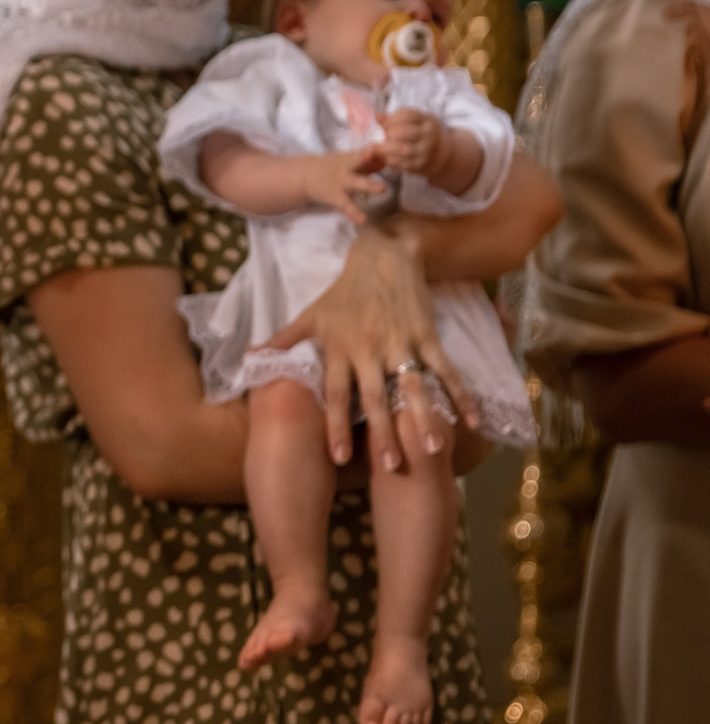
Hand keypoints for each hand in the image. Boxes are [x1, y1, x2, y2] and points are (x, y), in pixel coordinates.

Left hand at [259, 221, 472, 471]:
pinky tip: (472, 420)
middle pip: (373, 398)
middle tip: (390, 468)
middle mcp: (368, 351)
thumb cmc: (343, 292)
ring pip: (412, 387)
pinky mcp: (426, 335)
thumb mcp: (309, 316)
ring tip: (433, 449)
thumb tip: (251, 358)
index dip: (335, 426)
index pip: (334, 394)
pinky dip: (460, 394)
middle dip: (382, 434)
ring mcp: (400, 344)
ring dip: (424, 418)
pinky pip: (445, 369)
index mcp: (339, 350)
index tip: (339, 458)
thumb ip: (283, 341)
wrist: (382, 256)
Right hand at [298, 146, 392, 221]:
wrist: (306, 176)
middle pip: (360, 161)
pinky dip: (354, 213)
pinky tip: (363, 220)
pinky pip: (346, 206)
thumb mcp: (351, 160)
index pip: (370, 149)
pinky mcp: (335, 197)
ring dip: (370, 185)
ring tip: (383, 189)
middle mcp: (347, 167)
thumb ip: (372, 161)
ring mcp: (341, 182)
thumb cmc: (334, 166)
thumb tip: (395, 159)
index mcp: (352, 157)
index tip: (401, 146)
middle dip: (373, 158)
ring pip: (356, 183)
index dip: (384, 147)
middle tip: (393, 159)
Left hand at [381, 110, 447, 177]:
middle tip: (384, 135)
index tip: (384, 123)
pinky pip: (401, 162)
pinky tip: (386, 156)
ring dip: (386, 147)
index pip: (407, 115)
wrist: (439, 155)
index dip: (392, 119)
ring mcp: (426, 151)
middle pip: (404, 131)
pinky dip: (390, 159)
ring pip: (402, 149)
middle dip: (389, 133)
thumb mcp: (415, 123)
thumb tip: (378, 117)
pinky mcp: (420, 165)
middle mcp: (429, 136)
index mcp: (428, 121)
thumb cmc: (420, 135)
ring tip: (379, 147)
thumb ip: (396, 119)